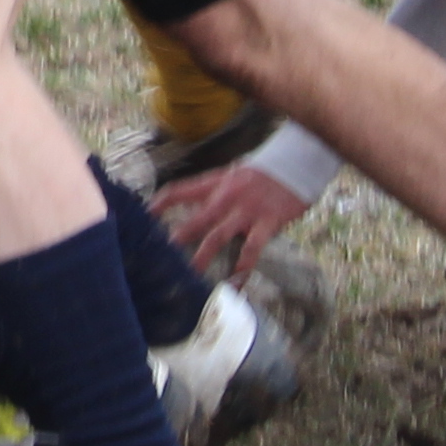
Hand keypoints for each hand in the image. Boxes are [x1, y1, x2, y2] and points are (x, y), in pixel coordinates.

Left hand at [154, 164, 310, 281]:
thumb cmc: (264, 174)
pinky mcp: (268, 221)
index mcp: (216, 182)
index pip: (180, 190)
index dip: (161, 203)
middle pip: (196, 219)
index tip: (146, 216)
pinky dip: (244, 266)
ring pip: (218, 236)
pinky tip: (237, 282)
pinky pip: (252, 248)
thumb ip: (216, 193)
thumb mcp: (234, 175)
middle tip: (162, 255)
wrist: (298, 162)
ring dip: (204, 256)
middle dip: (178, 238)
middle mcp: (227, 196)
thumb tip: (197, 212)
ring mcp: (247, 210)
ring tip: (192, 274)